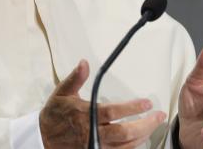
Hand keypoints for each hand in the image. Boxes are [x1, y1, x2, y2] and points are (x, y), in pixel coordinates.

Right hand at [40, 60, 165, 148]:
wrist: (43, 138)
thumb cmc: (54, 114)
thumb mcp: (62, 92)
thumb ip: (76, 78)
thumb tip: (84, 63)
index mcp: (86, 115)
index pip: (114, 112)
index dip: (133, 107)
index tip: (147, 103)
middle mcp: (93, 133)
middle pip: (125, 132)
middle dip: (146, 125)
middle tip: (159, 116)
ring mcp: (96, 146)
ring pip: (125, 146)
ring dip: (142, 136)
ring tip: (153, 126)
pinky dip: (132, 148)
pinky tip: (140, 141)